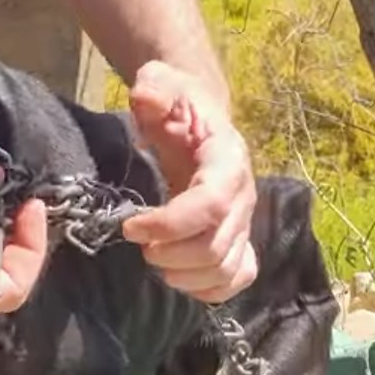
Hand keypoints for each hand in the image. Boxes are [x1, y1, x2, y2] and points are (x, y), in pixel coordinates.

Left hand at [122, 62, 257, 303]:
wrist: (198, 118)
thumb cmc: (177, 105)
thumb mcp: (162, 84)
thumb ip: (155, 88)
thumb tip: (147, 97)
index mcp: (226, 161)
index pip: (209, 205)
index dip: (169, 224)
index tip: (129, 227)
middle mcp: (243, 196)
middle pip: (216, 245)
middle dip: (171, 254)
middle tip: (140, 245)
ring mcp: (244, 221)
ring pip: (227, 268)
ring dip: (186, 276)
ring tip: (155, 261)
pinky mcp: (239, 239)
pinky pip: (238, 277)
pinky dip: (210, 289)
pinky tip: (179, 279)